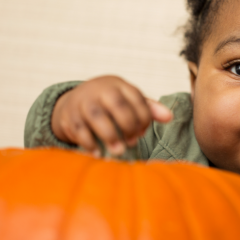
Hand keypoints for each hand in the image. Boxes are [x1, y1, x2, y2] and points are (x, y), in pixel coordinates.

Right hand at [51, 75, 172, 155]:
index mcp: (119, 85)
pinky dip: (89, 143)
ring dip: (109, 135)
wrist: (75, 99)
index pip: (136, 98)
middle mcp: (100, 90)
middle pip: (117, 104)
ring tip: (119, 151)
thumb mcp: (129, 100)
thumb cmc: (110, 102)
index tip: (142, 132)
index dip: (143, 117)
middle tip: (133, 142)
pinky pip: (79, 129)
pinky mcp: (70, 116)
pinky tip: (98, 154)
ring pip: (96, 116)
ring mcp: (83, 102)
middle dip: (128, 125)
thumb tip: (169, 117)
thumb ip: (149, 108)